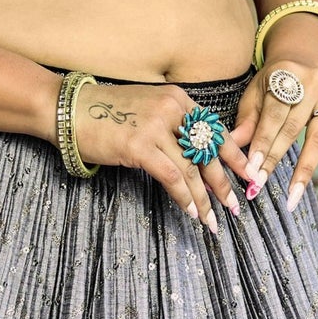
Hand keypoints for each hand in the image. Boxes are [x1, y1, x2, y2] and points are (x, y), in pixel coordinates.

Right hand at [71, 82, 245, 235]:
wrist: (68, 109)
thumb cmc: (104, 113)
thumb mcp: (146, 109)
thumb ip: (171, 125)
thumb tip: (193, 155)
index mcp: (178, 99)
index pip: (214, 130)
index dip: (234, 155)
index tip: (249, 175)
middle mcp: (171, 109)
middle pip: (207, 152)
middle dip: (223, 183)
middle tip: (235, 205)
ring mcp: (155, 127)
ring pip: (191, 169)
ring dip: (204, 199)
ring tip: (213, 219)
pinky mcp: (139, 146)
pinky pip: (171, 176)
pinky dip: (184, 197)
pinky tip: (190, 212)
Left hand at [227, 59, 317, 212]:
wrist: (302, 60)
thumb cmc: (274, 82)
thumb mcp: (256, 91)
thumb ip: (247, 118)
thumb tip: (232, 144)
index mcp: (286, 75)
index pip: (273, 115)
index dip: (261, 142)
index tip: (251, 169)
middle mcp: (313, 84)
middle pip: (293, 128)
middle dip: (275, 159)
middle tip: (260, 185)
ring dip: (305, 168)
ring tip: (293, 195)